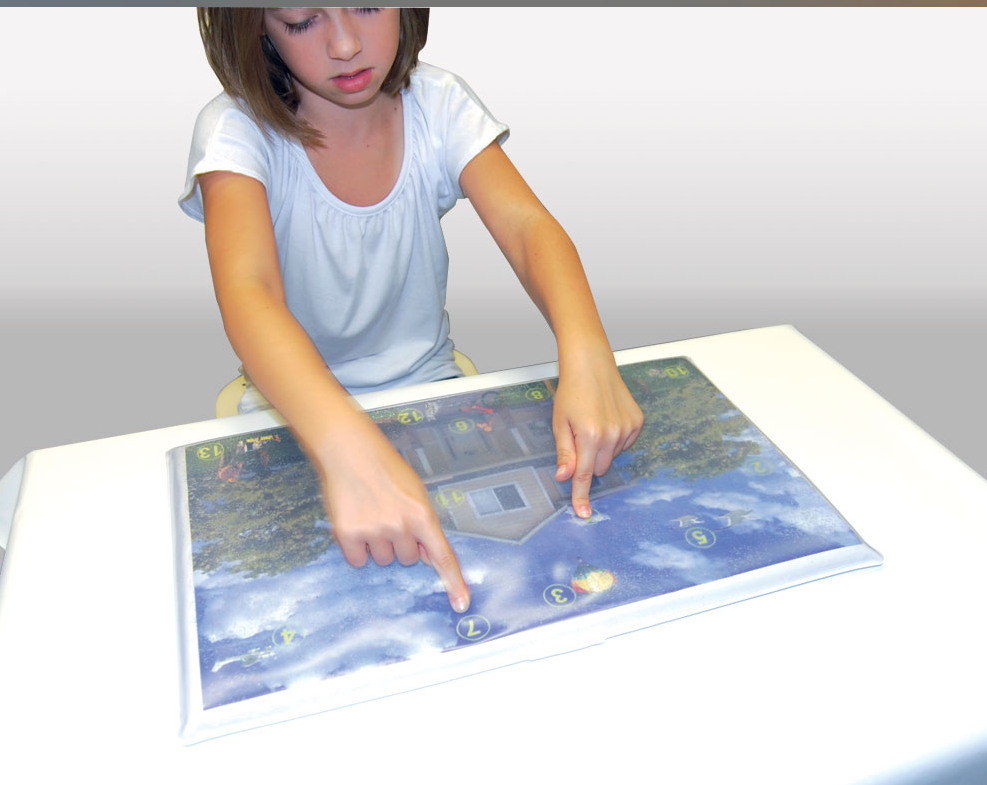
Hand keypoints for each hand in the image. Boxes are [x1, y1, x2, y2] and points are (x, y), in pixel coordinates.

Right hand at [314, 414, 469, 612]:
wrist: (350, 451)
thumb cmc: (385, 468)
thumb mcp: (415, 492)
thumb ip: (424, 523)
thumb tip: (429, 556)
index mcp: (422, 514)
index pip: (443, 556)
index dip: (454, 582)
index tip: (461, 604)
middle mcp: (400, 526)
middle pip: (409, 559)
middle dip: (402, 544)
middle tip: (390, 517)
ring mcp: (374, 531)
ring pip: (384, 561)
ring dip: (379, 546)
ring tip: (371, 515)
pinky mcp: (349, 535)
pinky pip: (358, 560)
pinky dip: (357, 549)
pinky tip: (356, 523)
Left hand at [552, 351, 643, 518]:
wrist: (592, 365)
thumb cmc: (572, 392)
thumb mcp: (560, 422)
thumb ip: (565, 452)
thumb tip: (564, 477)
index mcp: (589, 435)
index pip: (583, 475)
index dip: (581, 496)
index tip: (583, 513)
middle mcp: (611, 434)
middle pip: (599, 469)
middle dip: (588, 462)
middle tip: (580, 439)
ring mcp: (627, 428)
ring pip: (612, 457)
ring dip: (602, 449)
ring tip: (593, 423)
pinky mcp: (638, 422)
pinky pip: (625, 445)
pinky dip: (615, 439)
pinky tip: (607, 420)